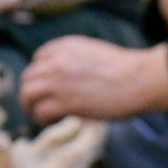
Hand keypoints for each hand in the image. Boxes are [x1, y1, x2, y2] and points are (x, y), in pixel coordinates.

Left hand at [20, 37, 167, 122]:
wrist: (140, 79)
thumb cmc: (126, 70)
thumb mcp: (94, 53)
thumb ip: (75, 61)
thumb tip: (68, 80)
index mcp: (65, 46)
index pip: (37, 58)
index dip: (39, 74)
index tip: (46, 86)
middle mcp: (56, 61)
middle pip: (28, 77)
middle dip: (30, 92)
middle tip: (37, 105)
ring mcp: (58, 81)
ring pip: (28, 94)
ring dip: (30, 107)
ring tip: (39, 115)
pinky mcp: (65, 102)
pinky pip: (40, 111)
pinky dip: (42, 118)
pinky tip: (53, 121)